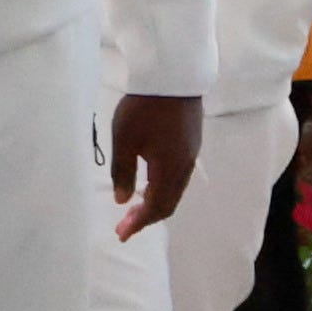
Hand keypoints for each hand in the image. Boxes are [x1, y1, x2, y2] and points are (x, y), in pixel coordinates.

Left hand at [109, 90, 204, 237]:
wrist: (172, 75)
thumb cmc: (144, 108)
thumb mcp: (124, 140)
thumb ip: (123, 173)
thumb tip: (123, 200)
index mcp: (169, 170)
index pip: (156, 207)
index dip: (138, 224)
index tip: (121, 234)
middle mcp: (184, 167)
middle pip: (169, 203)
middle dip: (147, 218)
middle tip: (125, 226)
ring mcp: (190, 154)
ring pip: (175, 190)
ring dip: (155, 203)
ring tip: (135, 208)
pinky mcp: (190, 142)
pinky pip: (178, 176)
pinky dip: (163, 188)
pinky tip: (149, 183)